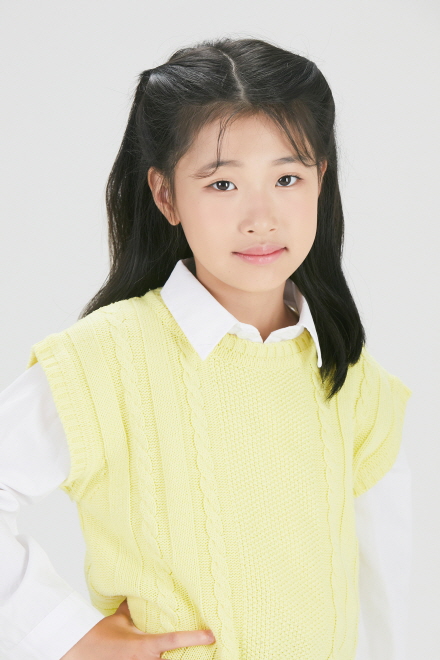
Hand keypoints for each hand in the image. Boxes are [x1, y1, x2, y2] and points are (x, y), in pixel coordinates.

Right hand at [60, 598, 215, 658]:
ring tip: (197, 655)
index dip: (195, 637)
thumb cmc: (98, 636)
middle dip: (190, 657)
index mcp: (145, 646)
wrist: (77, 651)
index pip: (174, 639)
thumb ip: (133, 607)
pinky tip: (172, 657)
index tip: (211, 635)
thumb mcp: (119, 620)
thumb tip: (141, 588)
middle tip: (213, 652)